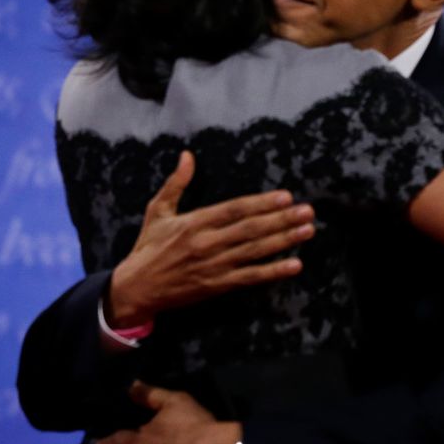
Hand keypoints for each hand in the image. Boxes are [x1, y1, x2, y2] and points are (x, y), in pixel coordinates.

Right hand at [107, 151, 315, 326]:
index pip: (234, 209)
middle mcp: (205, 243)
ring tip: (308, 231)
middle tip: (308, 211)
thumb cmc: (148, 247)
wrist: (136, 288)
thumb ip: (176, 183)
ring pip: (255, 251)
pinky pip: (250, 278)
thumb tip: (187, 155)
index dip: (261, 203)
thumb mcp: (158, 211)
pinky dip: (273, 272)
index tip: (286, 196)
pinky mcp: (217, 286)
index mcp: (193, 222)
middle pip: (251, 229)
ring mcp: (213, 265)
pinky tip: (295, 265)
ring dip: (284, 241)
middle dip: (282, 219)